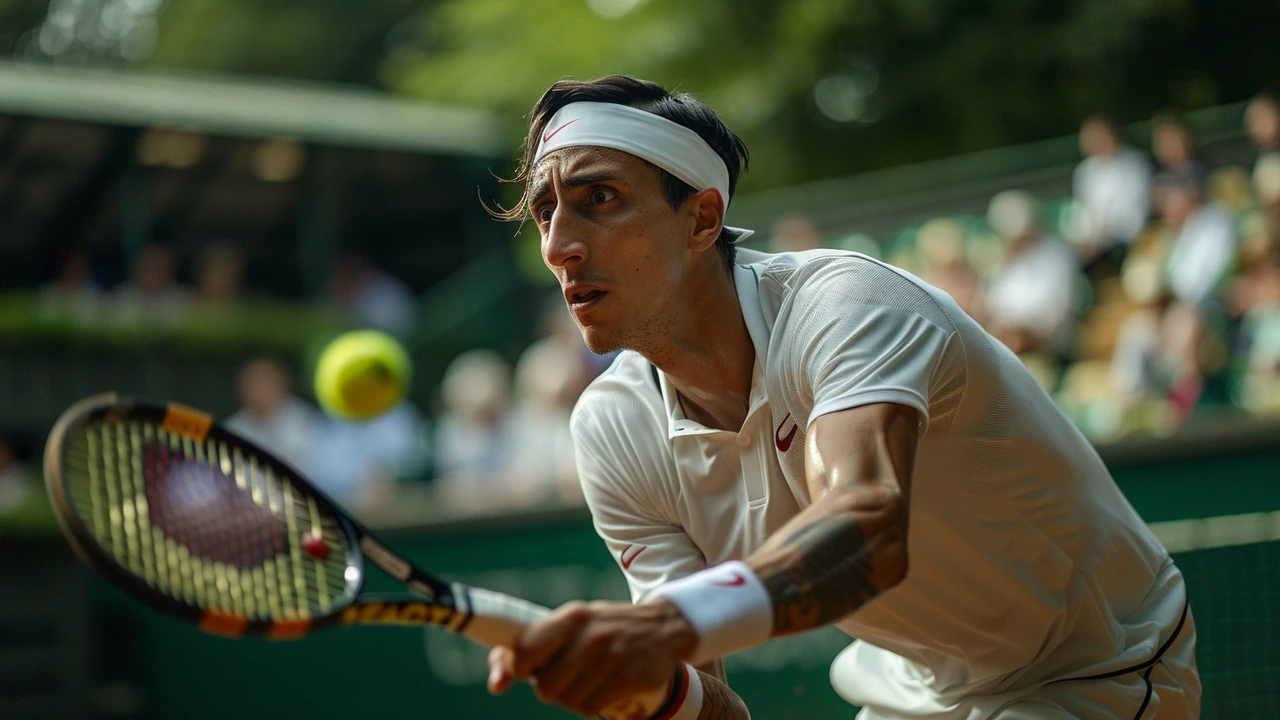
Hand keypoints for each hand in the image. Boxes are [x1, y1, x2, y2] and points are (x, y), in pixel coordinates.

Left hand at [486, 599, 696, 717]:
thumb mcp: (571, 625)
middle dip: (551, 687)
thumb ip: (530, 648)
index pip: (524, 650)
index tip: (527, 670)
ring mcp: (613, 657)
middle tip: (566, 675)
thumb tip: (495, 684)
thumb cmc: (604, 628)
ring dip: (573, 697)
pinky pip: (591, 708)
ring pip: (568, 701)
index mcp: (572, 617)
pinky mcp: (631, 678)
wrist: (664, 627)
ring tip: (588, 679)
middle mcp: (591, 635)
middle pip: (546, 687)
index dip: (517, 667)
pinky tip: (603, 688)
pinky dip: (592, 704)